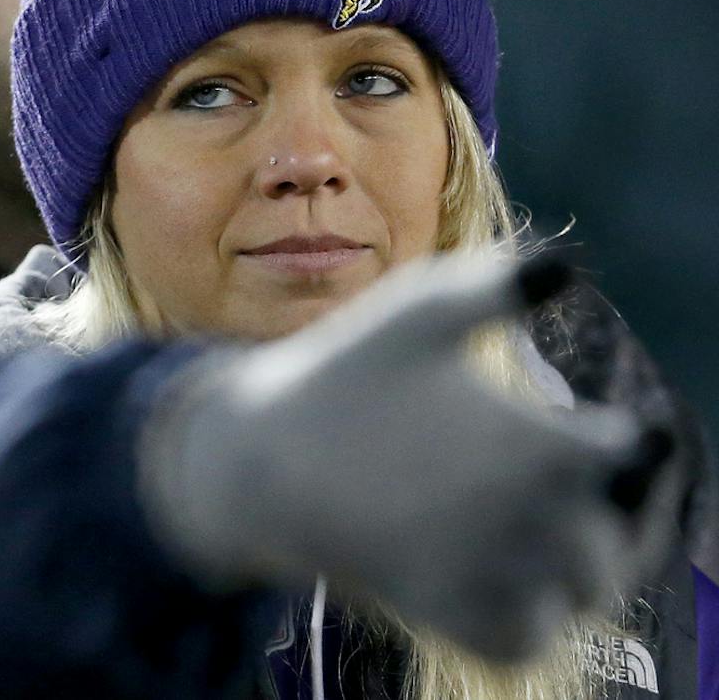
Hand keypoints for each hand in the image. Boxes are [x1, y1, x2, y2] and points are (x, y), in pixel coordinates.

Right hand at [140, 253, 671, 663]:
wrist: (258, 462)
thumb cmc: (342, 375)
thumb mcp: (418, 310)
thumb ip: (501, 283)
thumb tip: (568, 262)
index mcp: (545, 446)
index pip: (640, 456)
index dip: (633, 444)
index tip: (612, 433)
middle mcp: (536, 523)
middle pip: (626, 531)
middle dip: (618, 508)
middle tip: (596, 490)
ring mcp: (498, 579)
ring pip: (585, 591)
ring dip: (585, 564)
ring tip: (562, 531)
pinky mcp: (456, 621)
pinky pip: (528, 636)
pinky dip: (533, 617)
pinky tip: (512, 579)